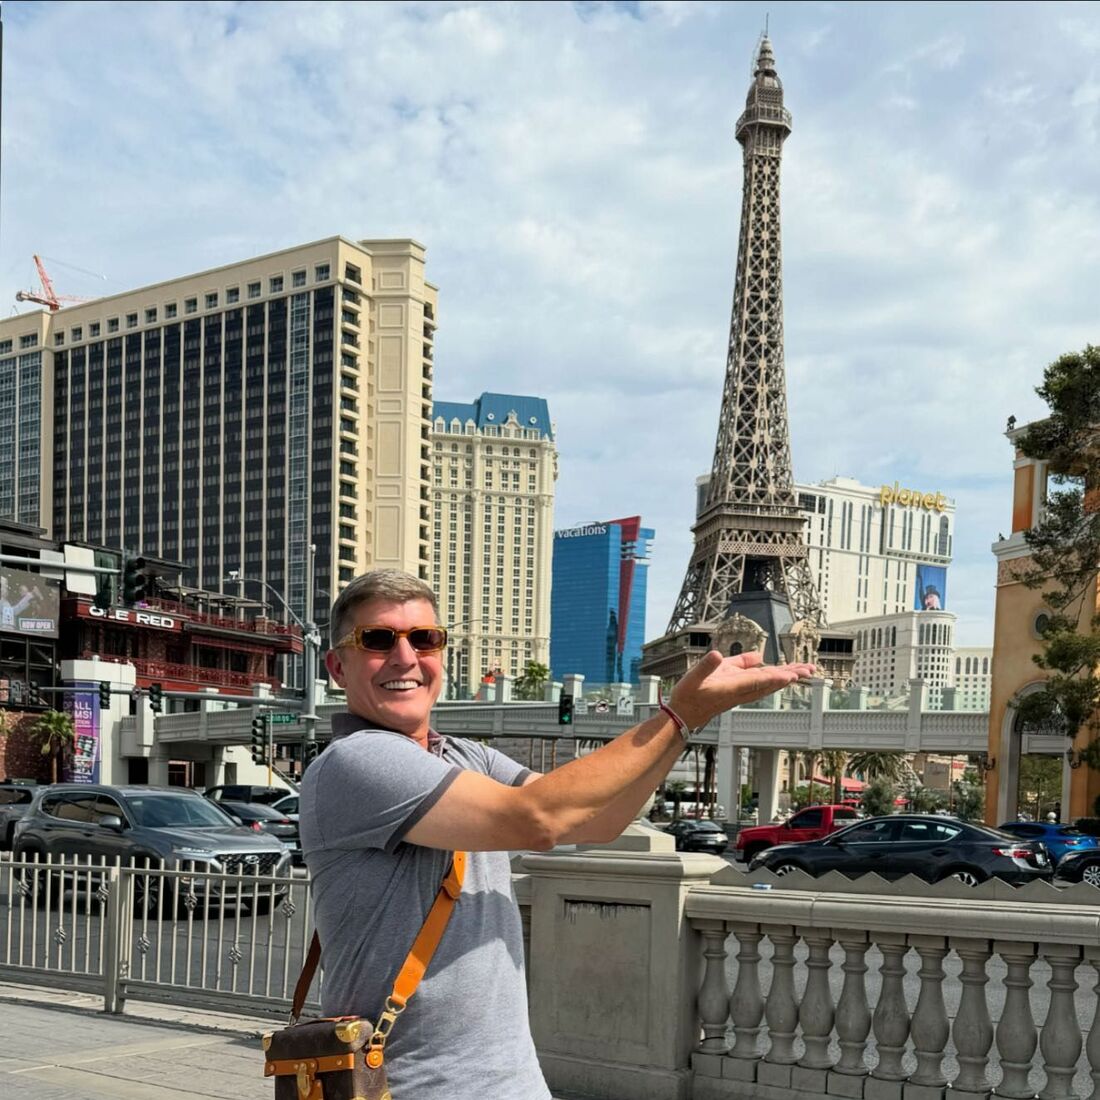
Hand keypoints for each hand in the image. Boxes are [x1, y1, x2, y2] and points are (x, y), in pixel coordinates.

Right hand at [669, 650, 814, 728]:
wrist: (685, 715)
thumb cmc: (688, 696)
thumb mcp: (693, 678)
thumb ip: (706, 666)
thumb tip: (716, 654)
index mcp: (731, 688)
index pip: (757, 682)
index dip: (774, 678)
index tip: (791, 676)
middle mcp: (741, 691)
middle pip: (770, 683)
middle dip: (790, 675)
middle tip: (810, 670)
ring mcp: (742, 692)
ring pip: (770, 684)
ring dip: (788, 677)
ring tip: (806, 671)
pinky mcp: (740, 691)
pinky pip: (763, 684)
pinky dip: (777, 678)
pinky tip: (784, 674)